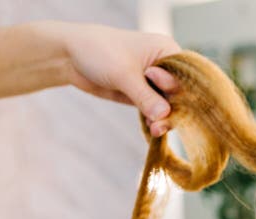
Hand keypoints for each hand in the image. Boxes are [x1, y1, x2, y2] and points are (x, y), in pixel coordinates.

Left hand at [40, 21, 181, 135]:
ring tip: (155, 129)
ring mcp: (154, 82)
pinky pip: (156, 111)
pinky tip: (153, 129)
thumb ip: (146, 97)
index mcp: (167, 51)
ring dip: (163, 119)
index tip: (171, 106)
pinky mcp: (143, 95)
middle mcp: (165, 67)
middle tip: (161, 125)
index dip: (182, 93)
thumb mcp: (124, 74)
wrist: (70, 56)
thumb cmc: (100, 52)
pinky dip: (155, 120)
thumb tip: (165, 116)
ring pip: (168, 105)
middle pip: (179, 94)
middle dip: (173, 111)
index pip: (185, 77)